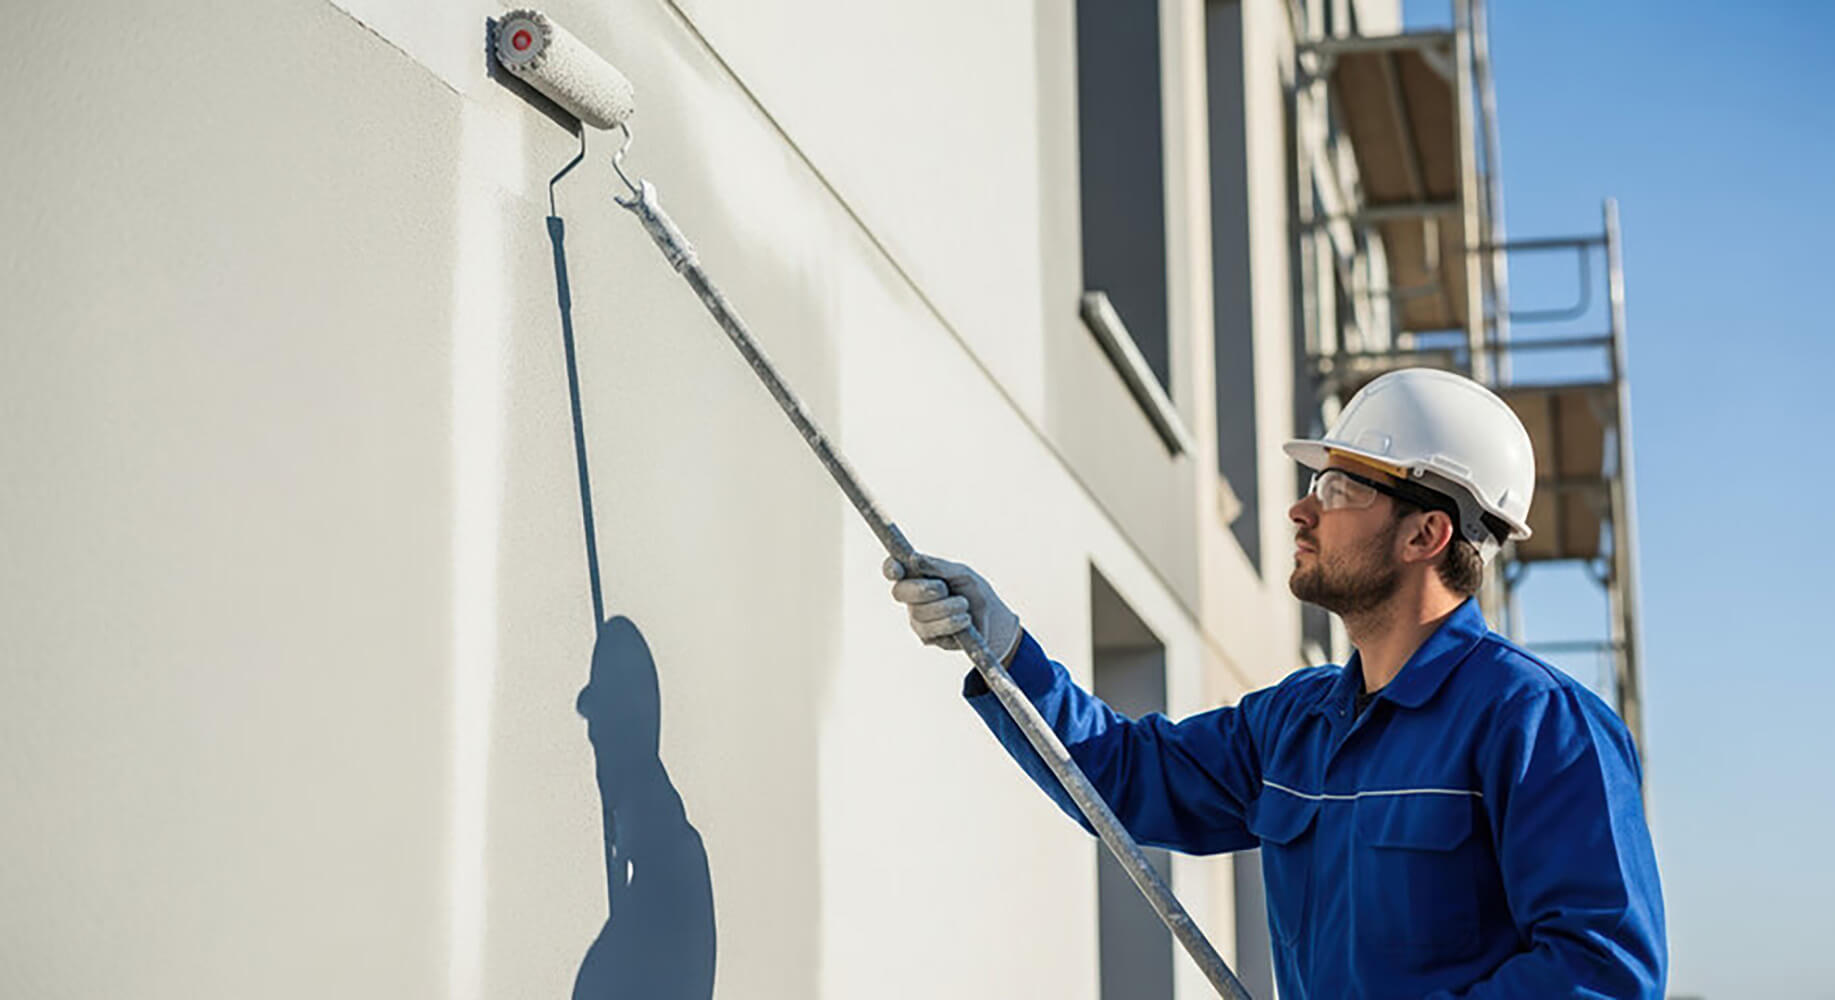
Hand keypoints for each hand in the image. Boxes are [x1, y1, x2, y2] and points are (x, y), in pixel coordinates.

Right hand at [883, 553, 1022, 664]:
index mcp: (916, 576)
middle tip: (943, 589)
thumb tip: (914, 558)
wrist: (991, 620)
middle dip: (922, 590)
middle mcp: (912, 597)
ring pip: (918, 612)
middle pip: (900, 591)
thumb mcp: (961, 574)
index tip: (897, 569)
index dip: (890, 568)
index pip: (893, 569)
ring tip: (964, 605)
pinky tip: (965, 621)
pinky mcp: (926, 637)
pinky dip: (951, 623)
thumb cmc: (973, 591)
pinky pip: (931, 630)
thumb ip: (938, 567)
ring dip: (946, 607)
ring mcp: (916, 618)